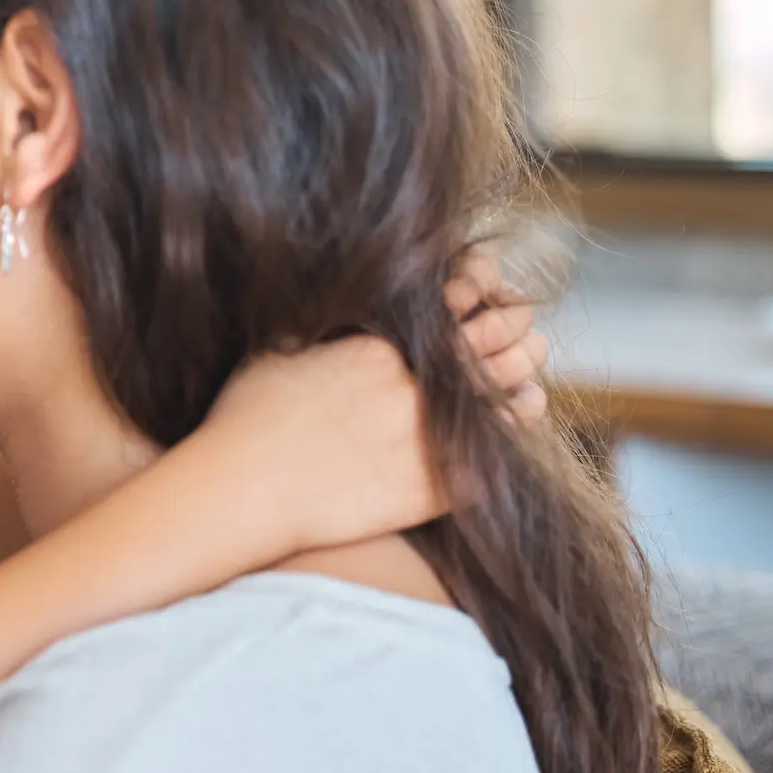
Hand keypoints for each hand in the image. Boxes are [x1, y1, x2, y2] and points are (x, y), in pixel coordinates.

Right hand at [194, 252, 552, 555]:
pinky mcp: (446, 483)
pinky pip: (505, 443)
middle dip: (515, 320)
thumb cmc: (248, 416)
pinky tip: (515, 411)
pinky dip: (515, 419)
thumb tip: (346, 295)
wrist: (249, 492)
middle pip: (504, 333)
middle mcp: (421, 379)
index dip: (483, 281)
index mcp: (386, 339)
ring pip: (517, 384)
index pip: (466, 291)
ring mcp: (437, 431)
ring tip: (519, 368)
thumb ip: (328, 319)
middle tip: (513, 322)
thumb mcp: (283, 343)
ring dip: (524, 368)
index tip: (479, 287)